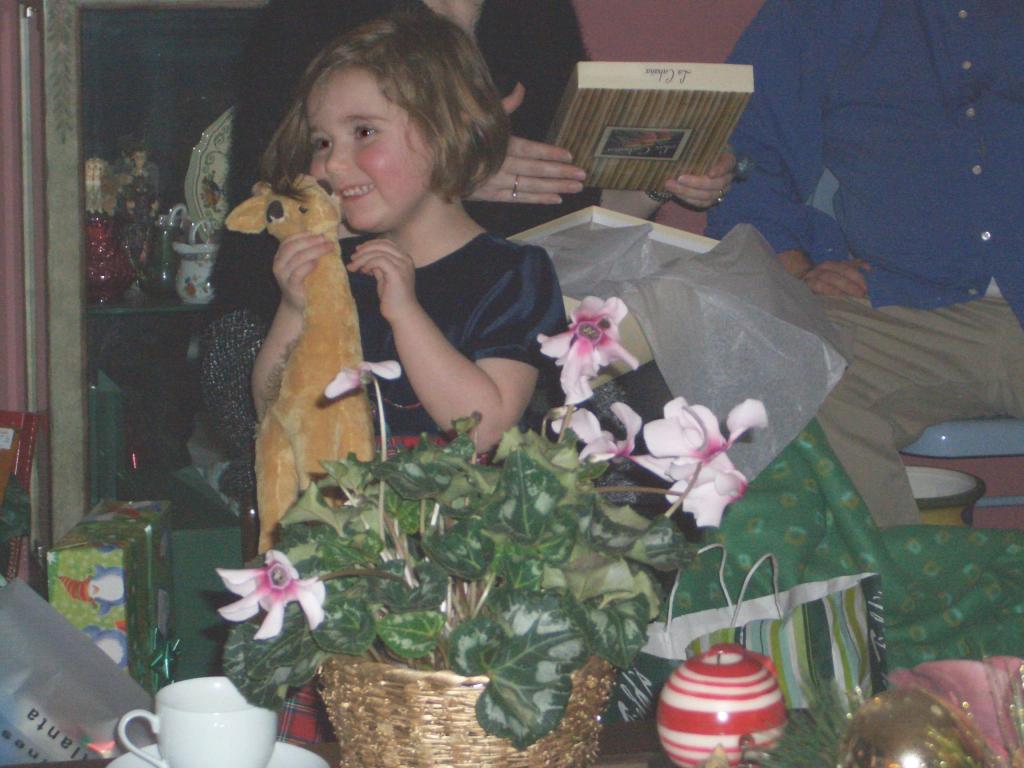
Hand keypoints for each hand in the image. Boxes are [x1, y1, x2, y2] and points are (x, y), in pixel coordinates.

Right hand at [272, 232, 333, 312]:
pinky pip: (298, 273)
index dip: (303, 234)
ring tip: (327, 248)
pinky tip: (317, 262)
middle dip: (311, 241)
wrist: (297, 305)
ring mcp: (283, 276)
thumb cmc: (303, 281)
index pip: (288, 240)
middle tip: (325, 239)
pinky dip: (309, 265)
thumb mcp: (302, 264)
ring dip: (315, 251)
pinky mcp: (290, 286)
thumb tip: (324, 237)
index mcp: (280, 256)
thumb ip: (307, 252)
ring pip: (297, 258)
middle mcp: (278, 264)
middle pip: (293, 247)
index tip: (318, 232)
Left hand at [348, 238, 416, 319]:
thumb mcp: (384, 278)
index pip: (386, 243)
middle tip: (352, 258)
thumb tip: (366, 258)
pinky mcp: (397, 273)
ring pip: (379, 252)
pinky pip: (379, 261)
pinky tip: (364, 271)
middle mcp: (405, 259)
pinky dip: (368, 264)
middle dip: (364, 250)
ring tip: (353, 266)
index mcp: (404, 259)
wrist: (402, 314)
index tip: (358, 252)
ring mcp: (403, 265)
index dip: (370, 244)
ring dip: (363, 258)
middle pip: (382, 245)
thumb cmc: (393, 299)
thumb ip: (378, 266)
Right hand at [466, 82, 586, 204]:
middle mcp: (500, 165)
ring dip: (555, 188)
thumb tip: (521, 87)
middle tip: (582, 175)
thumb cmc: (459, 136)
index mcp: (499, 144)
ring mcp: (496, 182)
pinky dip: (538, 199)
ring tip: (576, 188)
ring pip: (530, 186)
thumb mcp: (478, 116)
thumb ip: (503, 105)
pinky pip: (518, 199)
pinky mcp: (491, 195)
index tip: (570, 156)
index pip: (530, 149)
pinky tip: (556, 199)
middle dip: (560, 173)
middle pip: (535, 170)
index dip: (550, 153)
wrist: (434, 165)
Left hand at [662, 150, 735, 208]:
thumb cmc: (702, 149)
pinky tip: (675, 193)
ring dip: (687, 192)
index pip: (728, 164)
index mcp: (728, 160)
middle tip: (679, 178)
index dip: (720, 170)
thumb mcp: (703, 144)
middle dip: (696, 182)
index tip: (710, 173)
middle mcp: (727, 177)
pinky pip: (701, 203)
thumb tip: (685, 140)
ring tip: (670, 185)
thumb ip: (699, 144)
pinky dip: (687, 199)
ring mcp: (721, 190)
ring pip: (707, 196)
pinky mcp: (712, 200)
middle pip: (716, 184)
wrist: (699, 161)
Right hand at [779, 249, 869, 297]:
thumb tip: (869, 268)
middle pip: (840, 270)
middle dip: (855, 279)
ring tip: (857, 293)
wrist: (796, 284)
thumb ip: (852, 269)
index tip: (870, 284)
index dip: (859, 274)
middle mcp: (822, 268)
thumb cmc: (821, 283)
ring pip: (830, 276)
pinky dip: (829, 288)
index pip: (847, 266)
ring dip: (845, 284)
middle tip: (866, 290)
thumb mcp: (836, 275)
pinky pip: (817, 285)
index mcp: (831, 265)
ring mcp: (813, 276)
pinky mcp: (805, 285)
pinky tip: (839, 294)